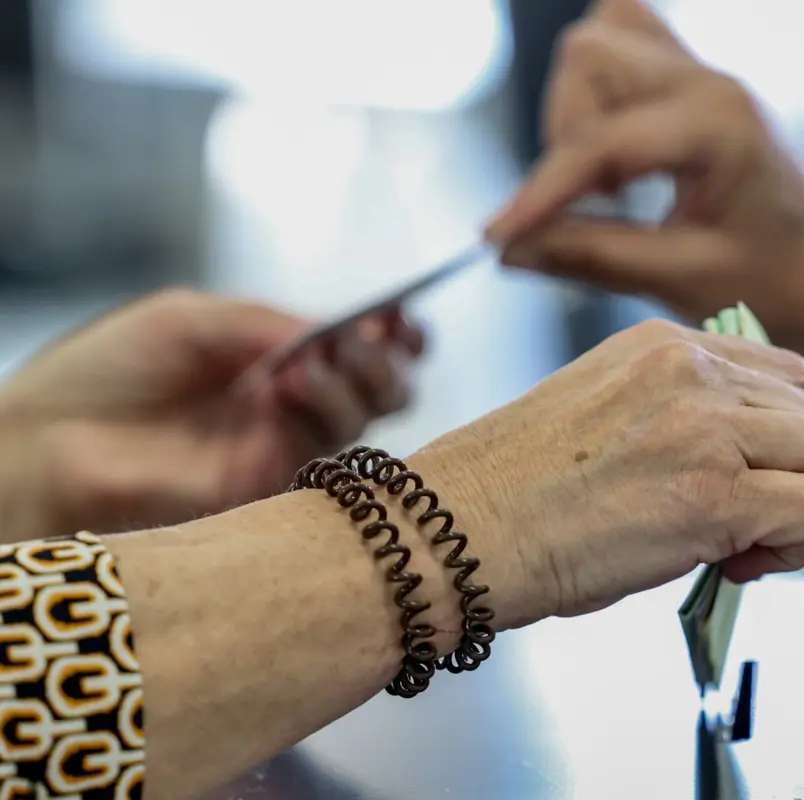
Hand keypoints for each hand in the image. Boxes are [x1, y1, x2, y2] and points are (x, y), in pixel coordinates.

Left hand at [0, 288, 422, 540]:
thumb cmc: (103, 375)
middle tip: (365, 337)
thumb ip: (266, 322)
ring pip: (366, 419)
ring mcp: (284, 447)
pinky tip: (290, 384)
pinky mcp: (271, 486)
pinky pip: (330, 453)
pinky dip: (327, 408)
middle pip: (381, 389)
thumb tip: (337, 332)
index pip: (354, 349)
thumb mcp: (189, 320)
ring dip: (358, 379)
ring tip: (309, 361)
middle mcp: (289, 407)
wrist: (41, 443)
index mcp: (273, 363)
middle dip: (389, 359)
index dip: (389, 331)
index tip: (400, 312)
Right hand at [406, 319, 803, 627]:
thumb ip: (674, 410)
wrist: (455, 529)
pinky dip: (795, 546)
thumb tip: (739, 454)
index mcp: (663, 346)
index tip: (737, 475)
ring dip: (802, 506)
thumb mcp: (600, 410)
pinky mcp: (717, 496)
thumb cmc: (509, 487)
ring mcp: (708, 429)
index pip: (781, 375)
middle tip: (742, 519)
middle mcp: (694, 372)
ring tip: (742, 543)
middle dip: (793, 472)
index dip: (774, 436)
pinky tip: (736, 564)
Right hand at [488, 0, 803, 377]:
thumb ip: (593, 257)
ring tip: (608, 184)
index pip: (602, 141)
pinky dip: (598, 89)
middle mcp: (712, 82)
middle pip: (591, 54)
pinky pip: (627, 43)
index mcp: (721, 126)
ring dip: (579, 109)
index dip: (541, 192)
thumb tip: (510, 249)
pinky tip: (615, 152)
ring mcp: (704, 73)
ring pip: (602, 38)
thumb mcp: (683, 281)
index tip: (497, 236)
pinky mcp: (694, 82)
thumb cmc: (777, 286)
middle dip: (564, 134)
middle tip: (591, 206)